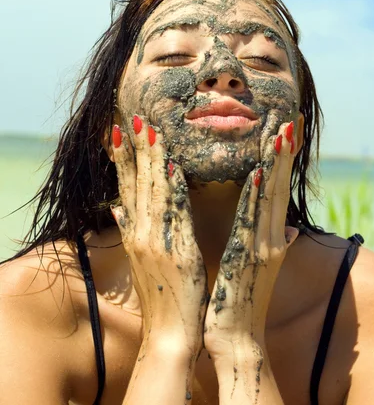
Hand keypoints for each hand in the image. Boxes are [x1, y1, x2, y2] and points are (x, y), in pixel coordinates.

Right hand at [110, 116, 207, 357]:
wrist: (170, 334)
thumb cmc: (160, 297)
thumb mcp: (141, 262)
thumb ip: (129, 231)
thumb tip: (116, 208)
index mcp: (135, 234)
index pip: (125, 188)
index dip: (121, 159)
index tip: (118, 132)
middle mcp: (141, 233)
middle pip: (136, 184)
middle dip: (135, 149)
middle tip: (135, 118)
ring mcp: (157, 242)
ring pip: (153, 192)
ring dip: (152, 159)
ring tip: (151, 130)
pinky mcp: (178, 251)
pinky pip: (175, 213)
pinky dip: (173, 189)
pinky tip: (174, 167)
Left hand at [204, 120, 298, 358]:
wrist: (237, 339)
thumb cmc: (242, 302)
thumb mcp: (259, 271)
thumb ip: (275, 247)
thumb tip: (289, 231)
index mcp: (270, 239)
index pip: (276, 192)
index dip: (281, 162)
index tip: (284, 134)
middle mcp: (271, 239)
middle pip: (278, 188)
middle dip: (283, 154)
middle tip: (287, 121)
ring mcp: (261, 247)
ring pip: (269, 197)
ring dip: (274, 164)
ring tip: (278, 133)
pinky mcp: (246, 257)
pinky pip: (251, 220)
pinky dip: (256, 196)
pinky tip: (256, 173)